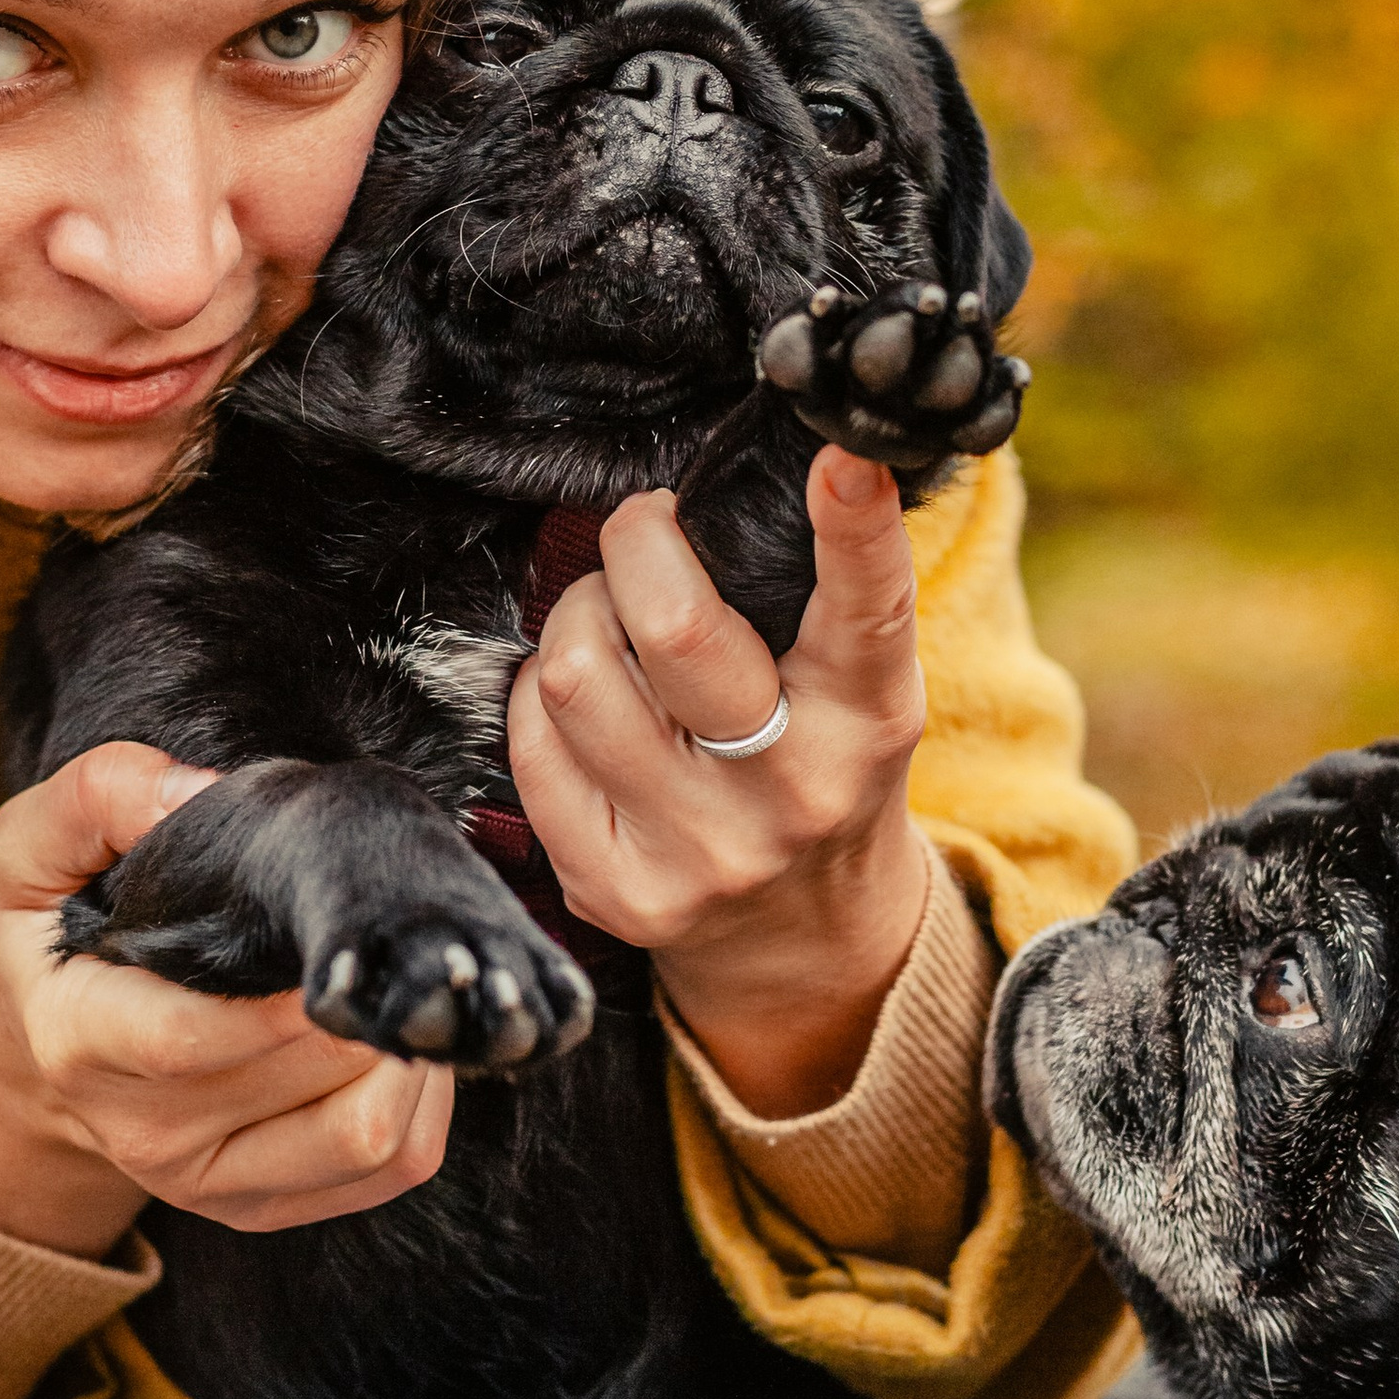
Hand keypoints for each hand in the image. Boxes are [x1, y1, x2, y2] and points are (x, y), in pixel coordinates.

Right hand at [0, 742, 454, 1250]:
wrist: (38, 1060)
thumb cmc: (55, 935)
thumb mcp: (34, 848)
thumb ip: (98, 796)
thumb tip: (194, 791)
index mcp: (82, 1038)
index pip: (189, 1040)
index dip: (280, 1000)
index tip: (337, 931)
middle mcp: (144, 1130)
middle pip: (305, 1079)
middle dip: (369, 997)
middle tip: (397, 928)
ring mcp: (208, 1180)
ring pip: (365, 1136)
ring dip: (410, 1052)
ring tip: (402, 981)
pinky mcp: (263, 1205)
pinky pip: (390, 1167)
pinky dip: (424, 1102)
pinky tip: (402, 1038)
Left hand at [508, 450, 929, 1118]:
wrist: (806, 942)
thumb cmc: (823, 766)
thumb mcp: (861, 690)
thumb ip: (823, 597)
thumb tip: (762, 475)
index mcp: (867, 724)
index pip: (866, 612)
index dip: (854, 529)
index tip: (839, 456)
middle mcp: (790, 793)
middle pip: (674, 628)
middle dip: (638, 542)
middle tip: (646, 528)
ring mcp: (697, 851)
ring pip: (573, 676)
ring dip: (578, 614)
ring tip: (610, 616)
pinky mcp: (615, 889)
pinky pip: (531, 745)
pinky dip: (541, 696)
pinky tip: (587, 699)